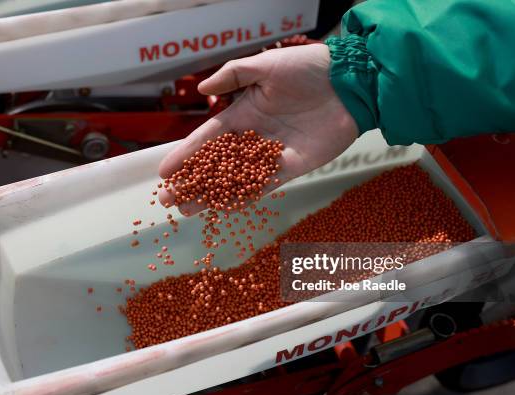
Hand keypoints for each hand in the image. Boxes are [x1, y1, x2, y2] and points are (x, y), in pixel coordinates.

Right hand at [159, 43, 357, 213]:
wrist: (349, 84)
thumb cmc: (307, 69)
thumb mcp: (265, 65)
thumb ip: (233, 75)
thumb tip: (202, 89)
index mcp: (243, 113)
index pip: (207, 138)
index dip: (186, 154)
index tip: (165, 171)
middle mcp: (252, 137)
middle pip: (215, 164)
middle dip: (192, 181)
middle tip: (169, 199)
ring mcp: (270, 154)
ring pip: (235, 179)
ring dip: (212, 195)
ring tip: (187, 210)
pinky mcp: (291, 167)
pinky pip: (263, 186)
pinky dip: (243, 197)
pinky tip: (224, 208)